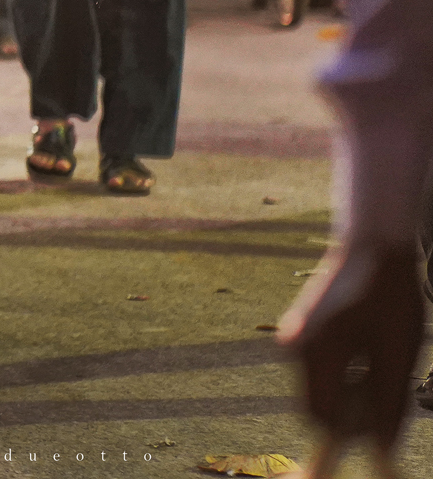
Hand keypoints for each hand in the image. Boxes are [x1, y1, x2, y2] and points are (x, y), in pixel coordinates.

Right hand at [278, 243, 422, 474]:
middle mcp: (295, 347)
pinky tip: (365, 350)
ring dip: (348, 392)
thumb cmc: (391, 297)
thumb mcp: (400, 354)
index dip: (353, 430)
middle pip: (316, 406)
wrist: (372, 247)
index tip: (383, 425)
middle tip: (385, 392)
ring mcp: (294, 338)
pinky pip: (317, 371)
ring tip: (378, 362)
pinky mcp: (300, 331)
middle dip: (350, 412)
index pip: (322, 418)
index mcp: (316, 352)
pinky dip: (342, 374)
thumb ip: (388, 404)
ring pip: (318, 389)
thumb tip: (381, 446)